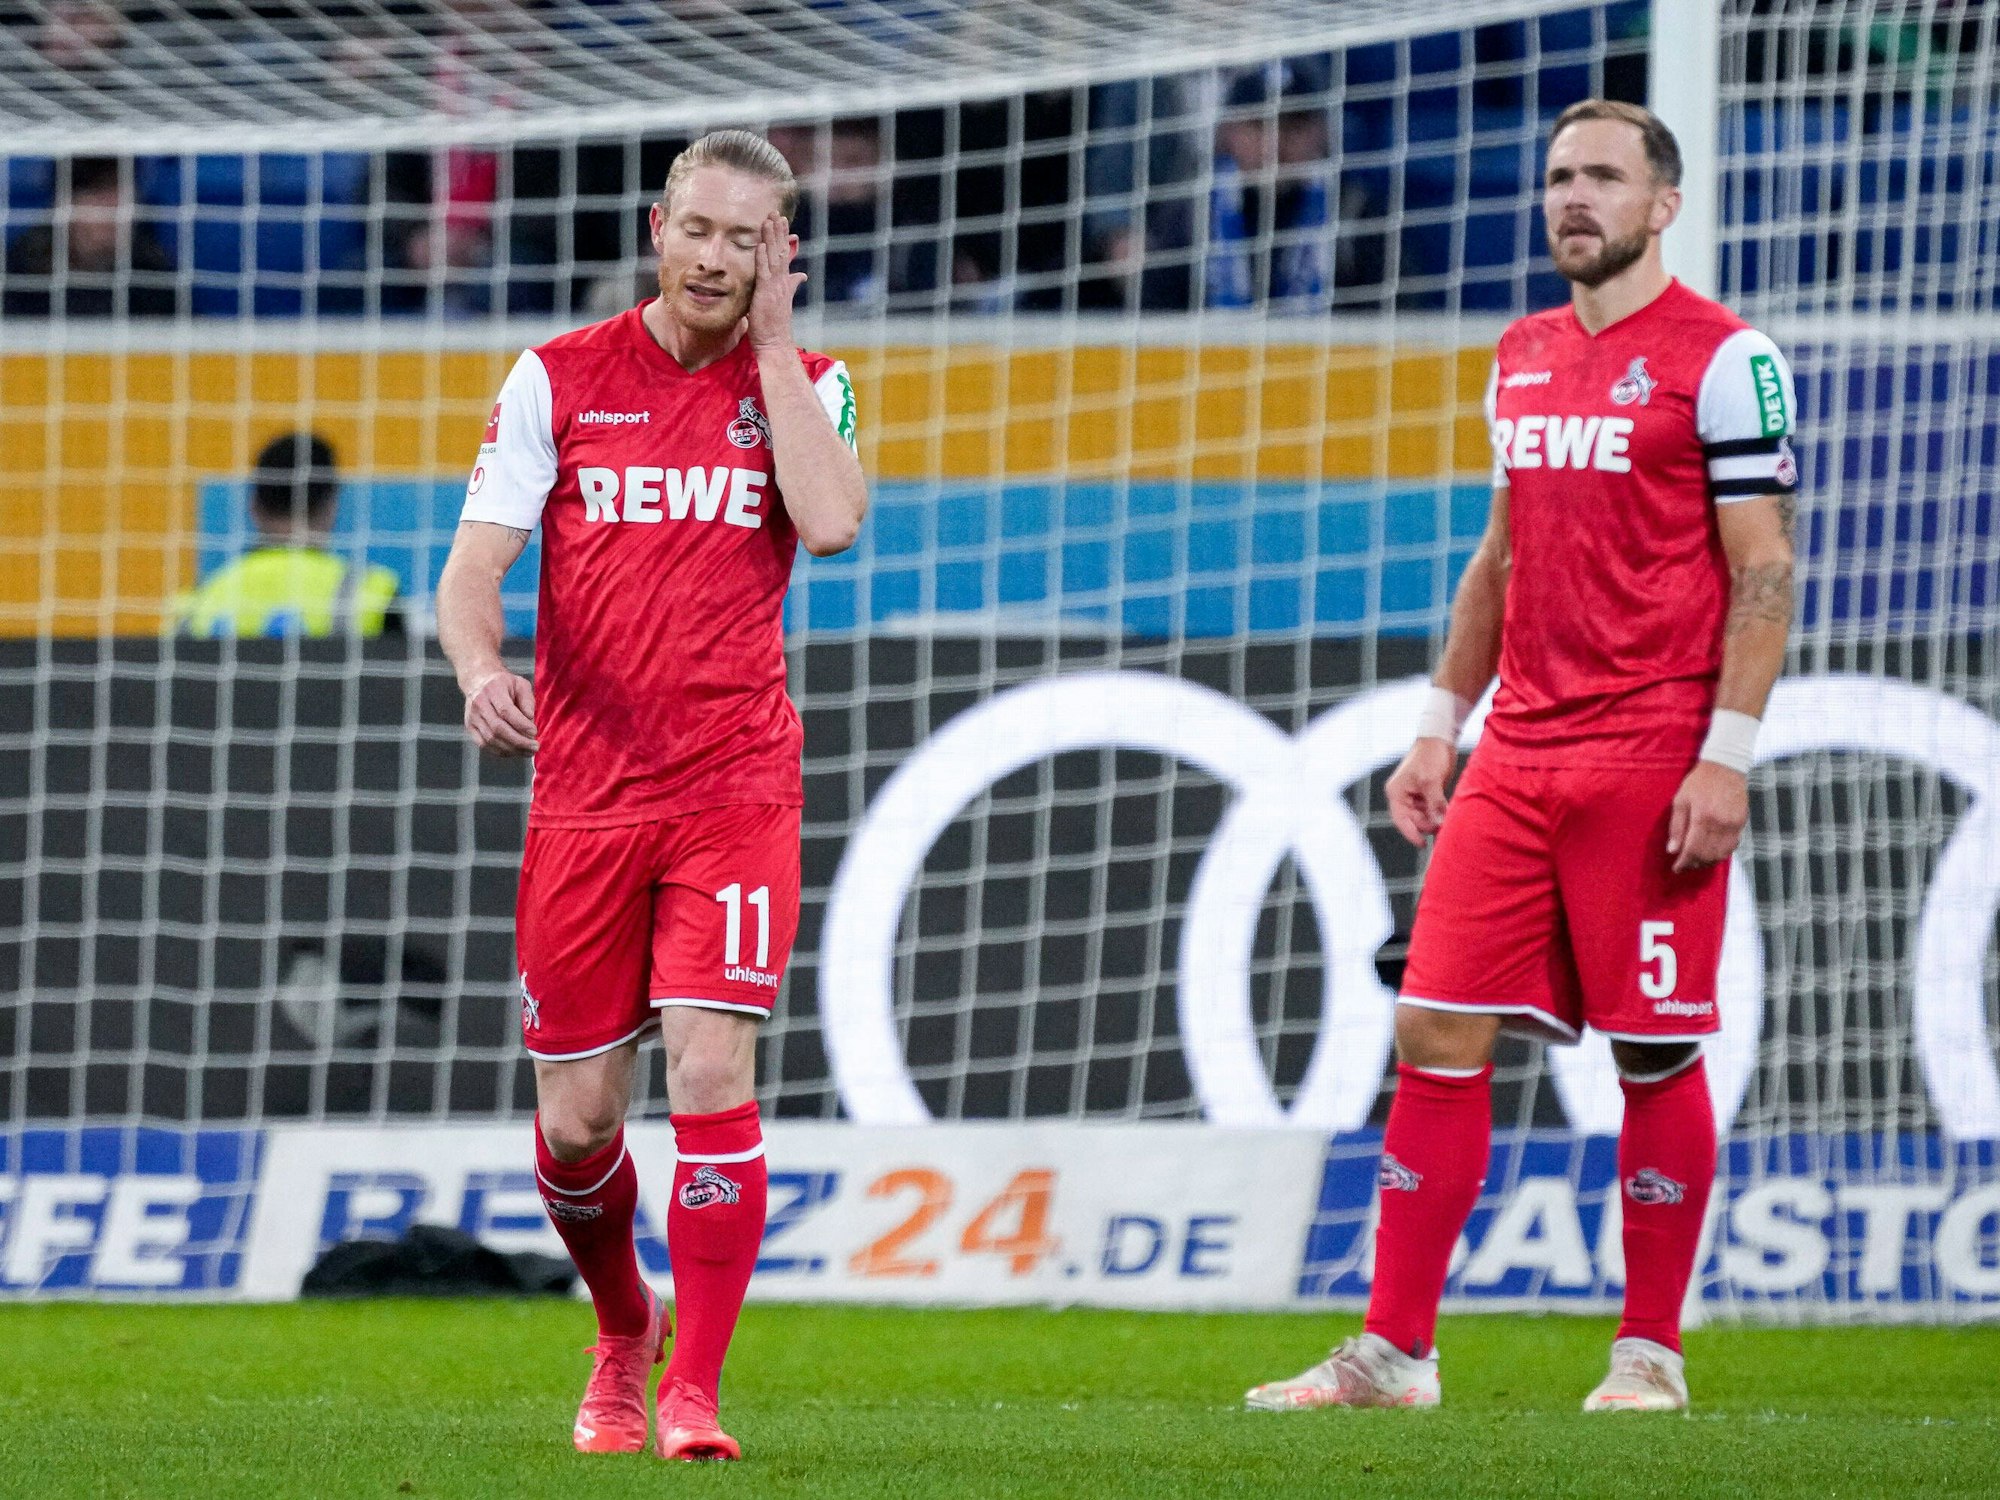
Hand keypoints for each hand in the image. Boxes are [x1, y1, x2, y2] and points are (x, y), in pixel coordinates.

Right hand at [463, 667, 536, 756]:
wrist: (479, 681)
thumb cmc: (504, 684)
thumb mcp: (520, 684)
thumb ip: (527, 700)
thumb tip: (530, 719)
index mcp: (493, 690)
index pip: (506, 711)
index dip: (521, 725)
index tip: (534, 732)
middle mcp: (479, 703)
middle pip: (498, 728)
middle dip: (518, 741)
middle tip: (534, 747)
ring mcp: (472, 717)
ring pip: (491, 739)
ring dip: (512, 749)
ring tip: (528, 751)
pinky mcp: (470, 727)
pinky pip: (484, 744)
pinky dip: (500, 751)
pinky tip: (514, 751)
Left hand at [746, 213, 805, 351]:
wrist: (776, 344)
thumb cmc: (774, 327)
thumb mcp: (782, 302)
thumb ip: (791, 285)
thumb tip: (802, 275)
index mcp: (784, 283)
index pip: (784, 256)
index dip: (783, 238)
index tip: (782, 222)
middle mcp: (782, 283)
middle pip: (781, 252)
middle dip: (778, 232)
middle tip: (777, 213)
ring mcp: (775, 287)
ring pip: (774, 257)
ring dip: (771, 238)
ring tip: (770, 220)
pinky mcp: (766, 294)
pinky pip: (764, 272)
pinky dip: (762, 258)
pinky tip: (761, 244)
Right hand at [1385, 737, 1456, 845]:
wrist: (1440, 739)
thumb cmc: (1430, 756)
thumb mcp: (1431, 780)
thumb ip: (1434, 803)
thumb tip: (1439, 823)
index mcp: (1397, 793)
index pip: (1401, 820)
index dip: (1411, 834)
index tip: (1423, 844)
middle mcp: (1403, 796)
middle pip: (1413, 820)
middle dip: (1427, 826)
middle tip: (1444, 829)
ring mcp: (1415, 796)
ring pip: (1424, 817)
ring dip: (1435, 821)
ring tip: (1448, 824)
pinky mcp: (1427, 794)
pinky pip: (1431, 810)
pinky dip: (1439, 815)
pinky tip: (1448, 819)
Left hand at [1667, 760, 1747, 872]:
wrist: (1726, 767)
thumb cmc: (1699, 782)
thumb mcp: (1681, 800)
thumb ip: (1676, 827)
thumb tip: (1672, 850)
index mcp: (1703, 818)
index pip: (1693, 849)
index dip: (1684, 863)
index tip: (1677, 868)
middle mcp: (1721, 824)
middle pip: (1708, 855)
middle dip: (1695, 864)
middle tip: (1685, 866)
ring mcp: (1734, 824)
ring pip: (1722, 853)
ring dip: (1708, 861)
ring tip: (1696, 862)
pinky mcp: (1742, 823)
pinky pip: (1732, 846)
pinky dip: (1721, 853)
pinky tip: (1712, 853)